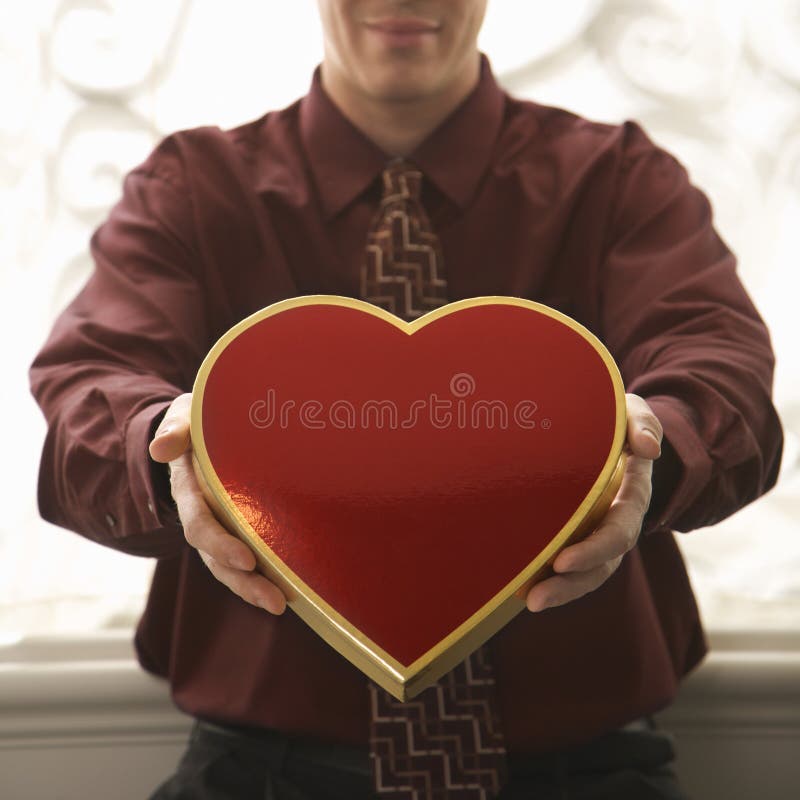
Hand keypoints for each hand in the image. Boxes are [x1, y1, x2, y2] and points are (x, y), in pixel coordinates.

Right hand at [149, 392, 286, 613]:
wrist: (196, 431)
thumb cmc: (195, 421)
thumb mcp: (183, 417)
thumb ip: (175, 429)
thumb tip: (161, 448)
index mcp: (188, 489)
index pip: (200, 523)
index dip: (219, 543)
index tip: (247, 559)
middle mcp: (200, 515)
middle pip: (216, 556)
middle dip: (243, 580)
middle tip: (274, 599)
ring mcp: (215, 527)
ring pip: (228, 567)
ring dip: (252, 588)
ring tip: (280, 605)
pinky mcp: (232, 531)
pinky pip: (242, 560)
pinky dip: (259, 578)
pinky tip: (286, 592)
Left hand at [526, 393, 661, 612]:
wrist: (606, 428)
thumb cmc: (615, 418)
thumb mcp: (631, 411)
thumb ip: (642, 422)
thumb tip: (648, 449)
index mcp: (632, 496)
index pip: (618, 531)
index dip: (593, 550)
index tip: (561, 561)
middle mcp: (617, 521)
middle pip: (602, 564)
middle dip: (571, 583)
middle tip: (536, 598)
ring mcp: (597, 531)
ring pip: (587, 573)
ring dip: (561, 592)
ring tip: (530, 603)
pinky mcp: (576, 533)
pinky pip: (570, 565)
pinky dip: (551, 579)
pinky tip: (522, 590)